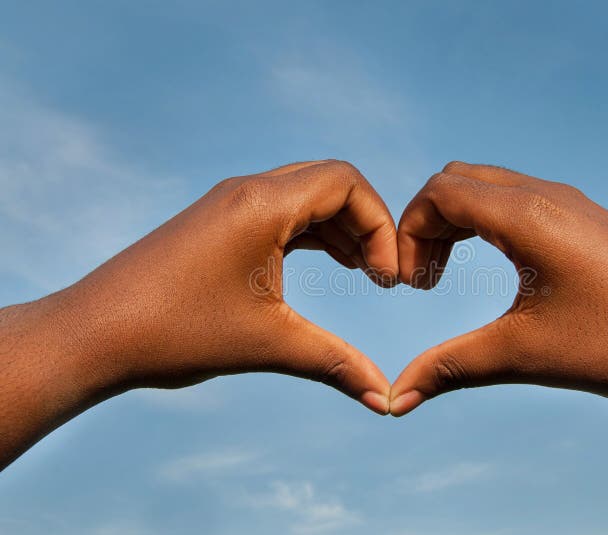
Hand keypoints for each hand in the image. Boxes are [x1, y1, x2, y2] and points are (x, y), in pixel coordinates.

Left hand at [1, 160, 396, 468]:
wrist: (92, 335)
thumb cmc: (173, 333)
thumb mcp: (267, 345)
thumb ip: (336, 364)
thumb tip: (386, 399)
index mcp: (262, 205)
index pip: (347, 183)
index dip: (381, 226)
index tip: (387, 279)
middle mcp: (247, 191)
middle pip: (332, 184)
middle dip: (367, 227)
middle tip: (381, 278)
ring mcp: (229, 204)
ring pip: (307, 197)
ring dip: (342, 230)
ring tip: (363, 275)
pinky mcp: (218, 222)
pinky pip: (282, 213)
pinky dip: (314, 234)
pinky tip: (330, 265)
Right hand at [389, 161, 607, 496]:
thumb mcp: (523, 354)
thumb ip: (450, 367)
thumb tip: (397, 399)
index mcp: (528, 217)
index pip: (440, 194)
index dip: (408, 233)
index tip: (407, 284)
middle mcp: (548, 197)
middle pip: (459, 181)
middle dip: (427, 223)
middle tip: (423, 278)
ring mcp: (572, 203)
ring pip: (490, 187)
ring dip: (457, 222)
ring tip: (448, 272)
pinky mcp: (588, 218)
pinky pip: (521, 200)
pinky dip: (488, 223)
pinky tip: (498, 267)